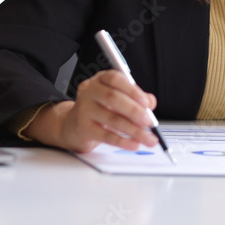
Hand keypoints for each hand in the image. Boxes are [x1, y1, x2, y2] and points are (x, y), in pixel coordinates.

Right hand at [24, 70, 157, 152]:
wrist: (74, 124)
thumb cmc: (100, 108)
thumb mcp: (118, 98)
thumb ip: (135, 98)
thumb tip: (151, 102)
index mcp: (101, 79)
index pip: (115, 79)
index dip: (132, 90)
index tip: (147, 103)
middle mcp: (90, 91)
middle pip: (113, 98)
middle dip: (134, 111)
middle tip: (148, 121)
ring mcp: (84, 109)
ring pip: (112, 119)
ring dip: (133, 130)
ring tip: (148, 138)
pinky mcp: (83, 128)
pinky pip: (105, 136)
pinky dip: (122, 141)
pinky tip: (133, 144)